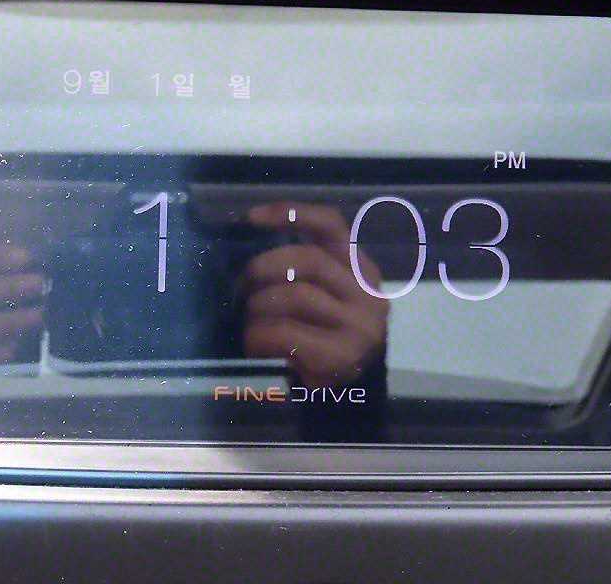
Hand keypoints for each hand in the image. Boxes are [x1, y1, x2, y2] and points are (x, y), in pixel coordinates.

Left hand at [242, 202, 388, 387]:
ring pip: (295, 295)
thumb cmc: (326, 337)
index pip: (330, 226)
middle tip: (243, 286)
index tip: (252, 217)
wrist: (350, 397)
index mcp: (362, 269)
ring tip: (250, 320)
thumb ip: (304, 270)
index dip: (291, 214)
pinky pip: (286, 332)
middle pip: (309, 259)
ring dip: (259, 306)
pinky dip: (259, 335)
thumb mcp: (325, 296)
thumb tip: (251, 252)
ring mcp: (360, 325)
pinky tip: (254, 343)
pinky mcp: (342, 355)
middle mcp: (368, 293)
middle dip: (264, 268)